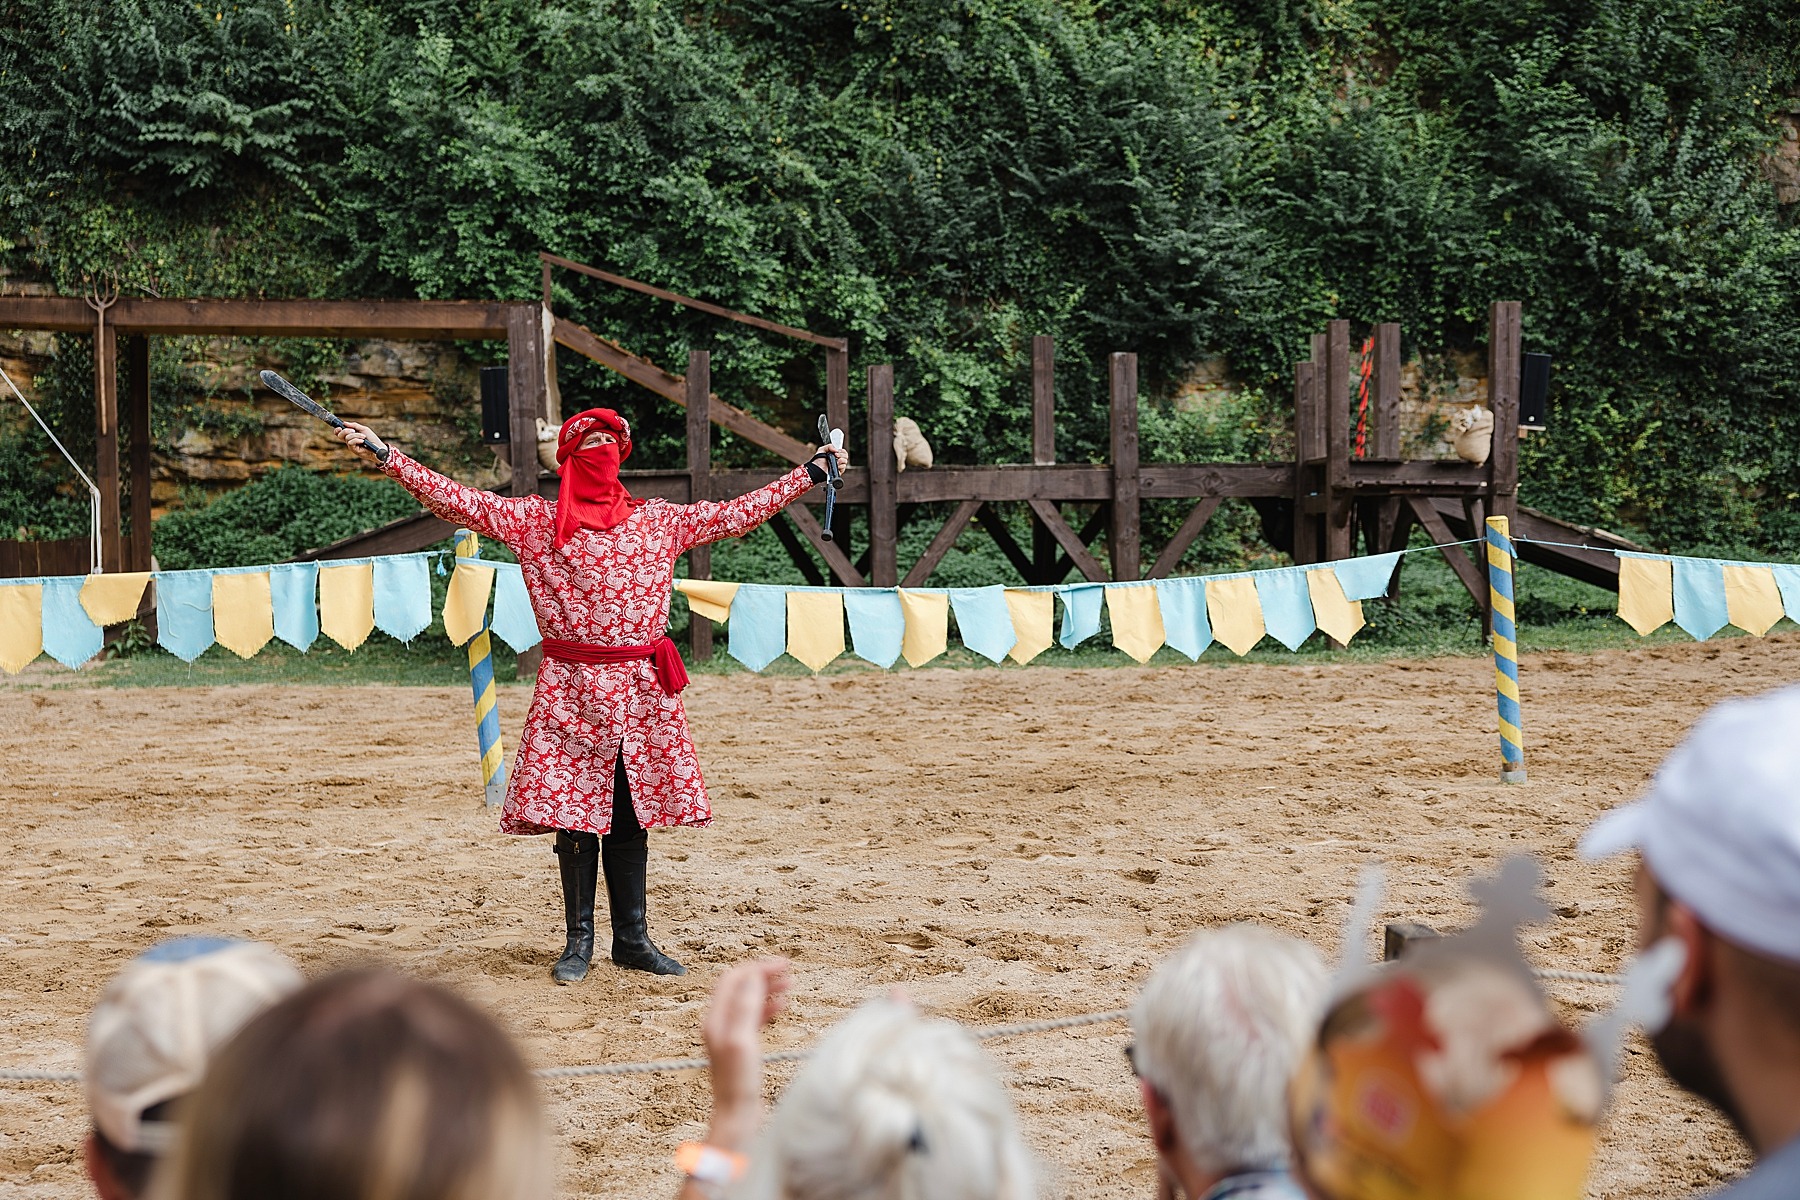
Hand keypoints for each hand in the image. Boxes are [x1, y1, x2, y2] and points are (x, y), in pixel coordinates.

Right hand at [336, 421, 381, 462]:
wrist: (379, 447)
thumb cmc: (372, 438)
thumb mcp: (364, 429)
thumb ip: (354, 426)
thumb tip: (344, 423)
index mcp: (350, 436)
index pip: (339, 434)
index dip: (337, 430)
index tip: (339, 427)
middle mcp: (349, 441)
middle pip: (340, 436)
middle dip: (345, 431)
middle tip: (353, 430)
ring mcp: (352, 446)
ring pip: (347, 438)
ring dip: (356, 435)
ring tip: (364, 437)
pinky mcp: (354, 450)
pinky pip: (351, 443)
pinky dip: (357, 440)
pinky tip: (363, 441)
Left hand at [700, 957, 790, 1153]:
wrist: (737, 1116)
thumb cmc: (738, 1083)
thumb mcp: (743, 1041)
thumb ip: (746, 1007)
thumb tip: (753, 976)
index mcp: (716, 1019)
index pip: (734, 978)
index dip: (757, 967)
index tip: (781, 965)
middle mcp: (719, 1023)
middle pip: (741, 986)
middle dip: (763, 974)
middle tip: (788, 971)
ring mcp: (730, 1035)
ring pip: (748, 999)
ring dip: (767, 988)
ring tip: (789, 984)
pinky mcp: (741, 1046)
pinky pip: (754, 1016)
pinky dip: (768, 1006)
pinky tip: (782, 1007)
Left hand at [814, 442, 848, 473]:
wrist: (816, 469)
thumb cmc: (818, 460)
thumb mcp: (822, 449)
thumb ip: (829, 446)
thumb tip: (837, 450)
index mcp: (835, 455)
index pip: (843, 452)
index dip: (842, 451)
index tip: (837, 452)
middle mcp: (838, 460)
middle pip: (846, 456)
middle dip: (842, 455)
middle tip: (836, 455)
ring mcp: (839, 466)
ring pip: (845, 461)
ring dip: (841, 460)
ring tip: (836, 461)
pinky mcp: (839, 471)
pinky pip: (844, 467)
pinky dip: (840, 466)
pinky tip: (836, 466)